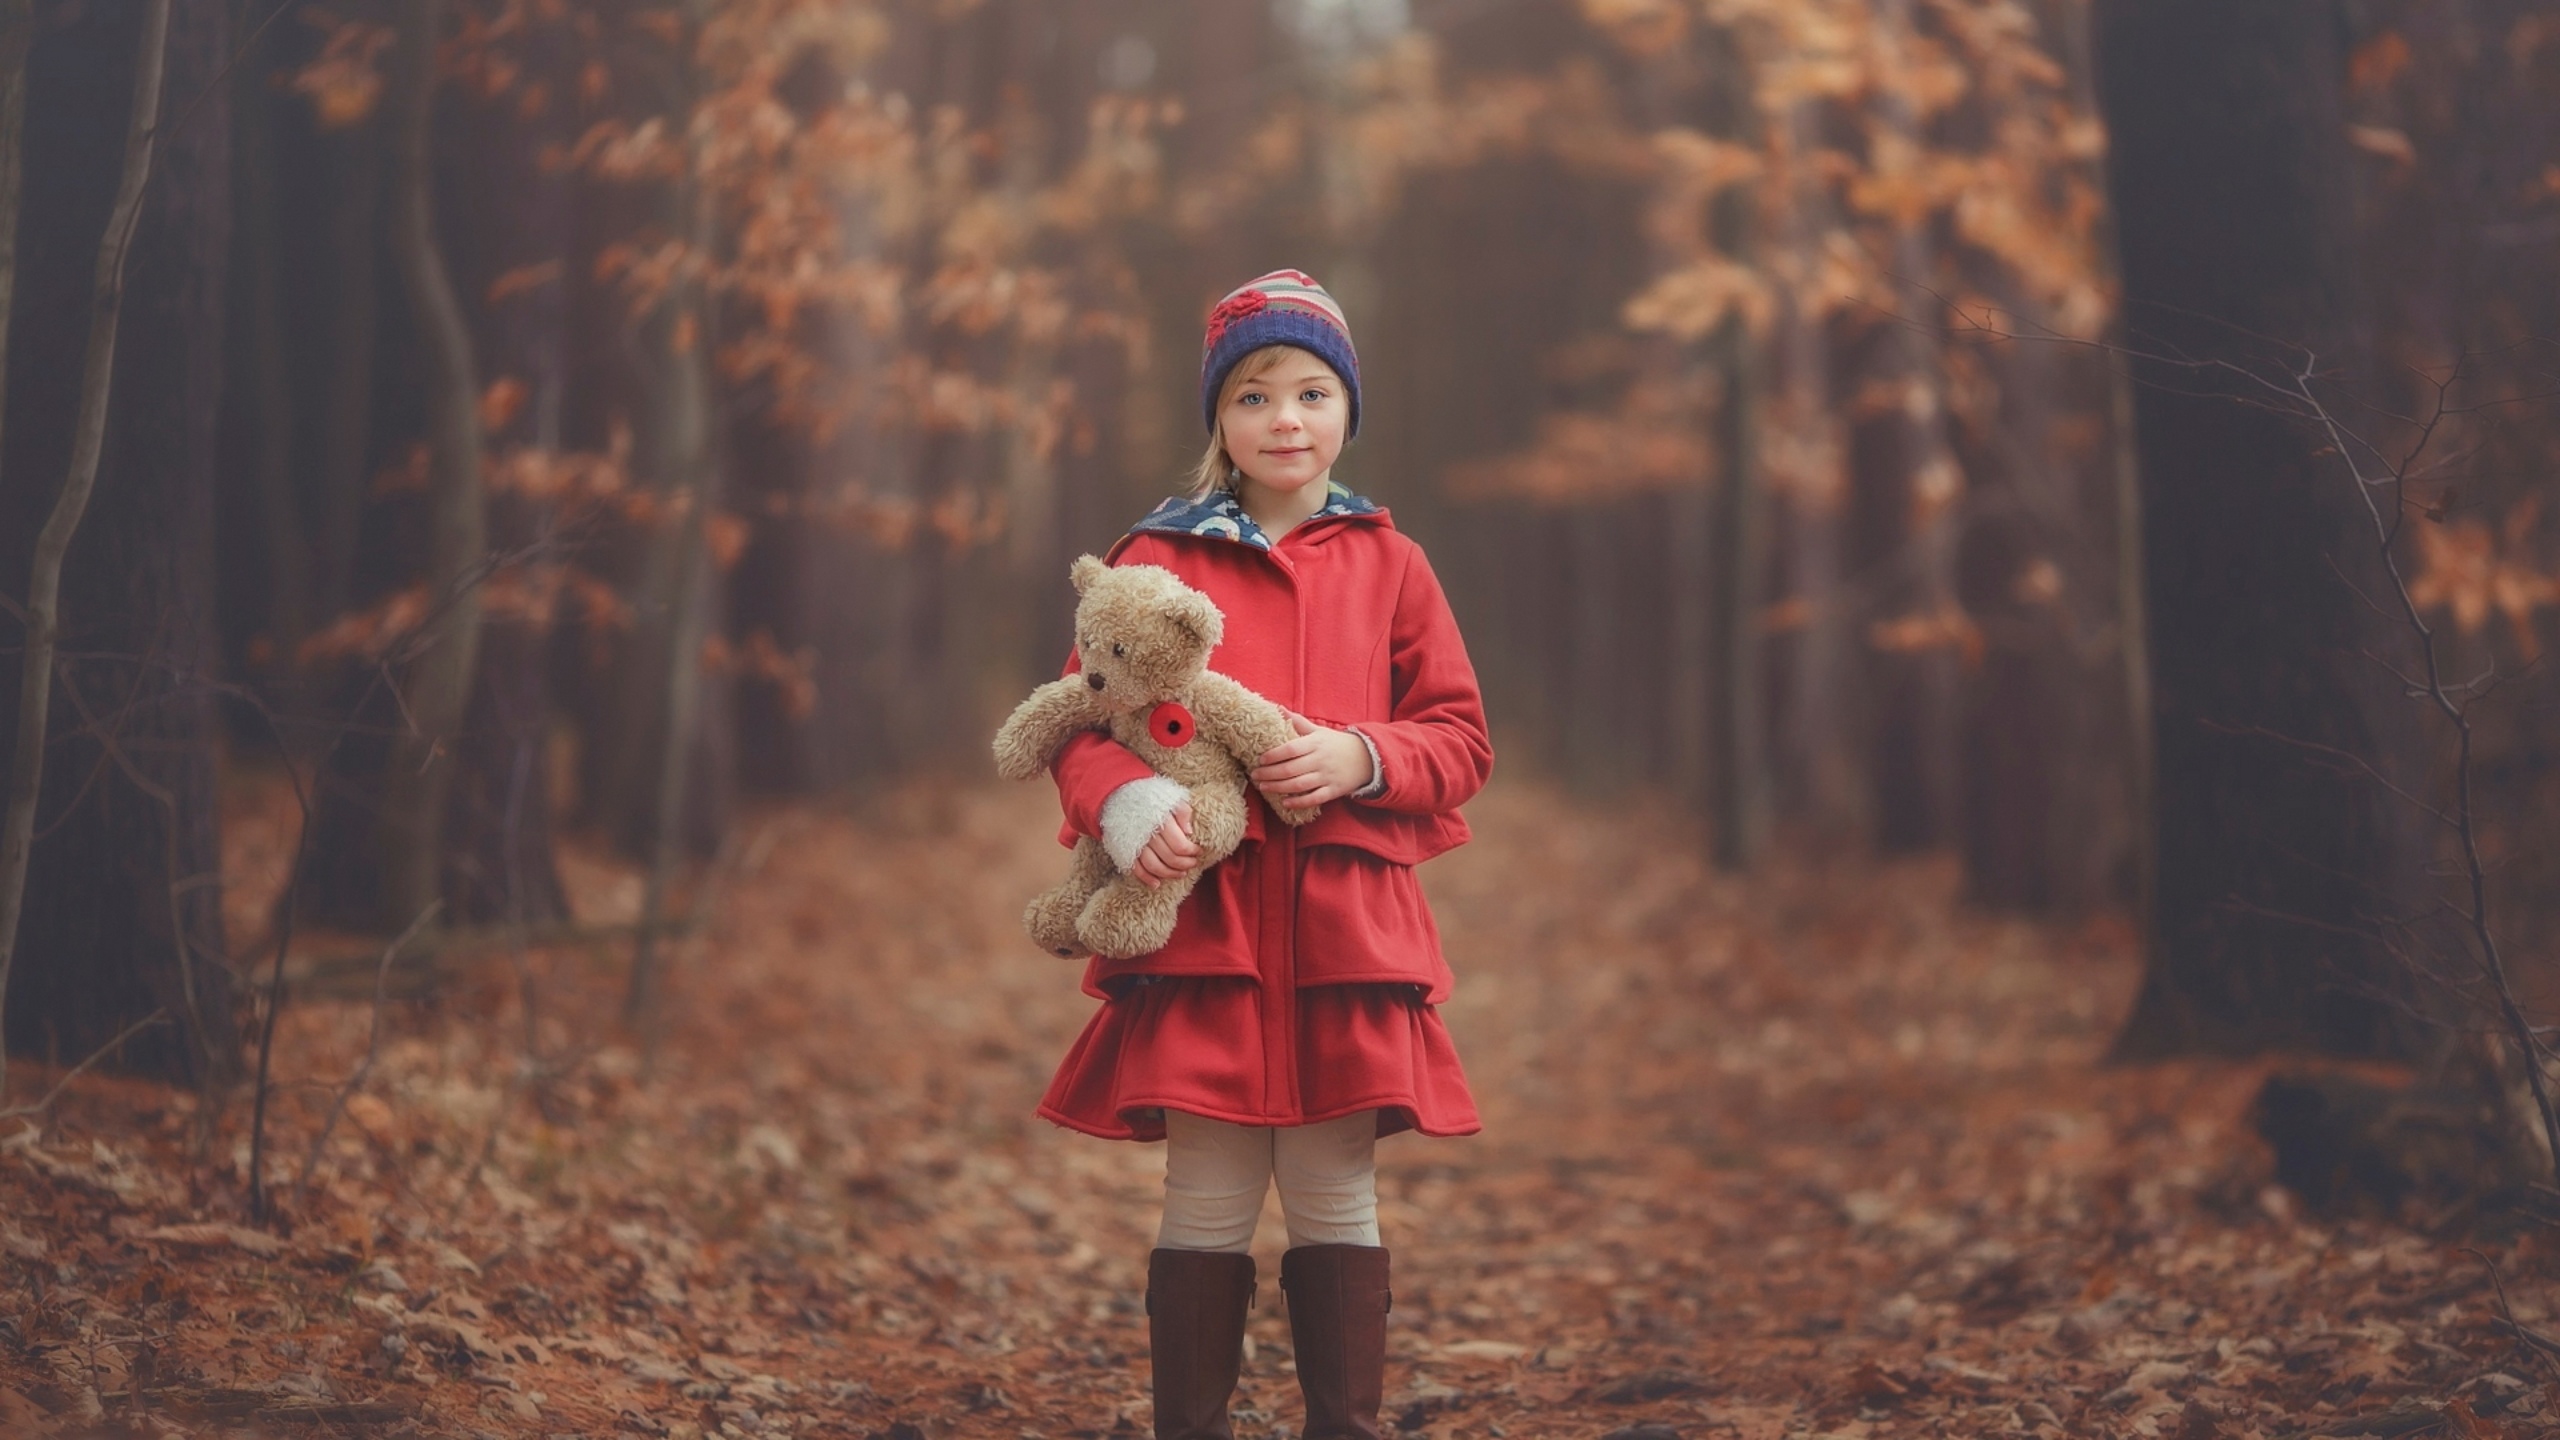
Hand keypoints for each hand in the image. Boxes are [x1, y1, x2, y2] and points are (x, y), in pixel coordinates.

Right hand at [1133, 800, 1198, 888]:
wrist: (1121, 794)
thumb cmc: (1151, 797)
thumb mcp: (1172, 798)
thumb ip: (1183, 812)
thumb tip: (1189, 833)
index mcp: (1161, 820)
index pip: (1180, 845)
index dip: (1192, 851)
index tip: (1198, 850)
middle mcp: (1147, 833)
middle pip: (1170, 858)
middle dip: (1184, 864)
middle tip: (1192, 863)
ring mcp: (1135, 843)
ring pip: (1154, 866)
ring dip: (1169, 874)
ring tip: (1181, 874)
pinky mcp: (1125, 849)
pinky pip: (1136, 869)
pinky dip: (1146, 878)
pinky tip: (1157, 884)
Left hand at [1251, 713, 1372, 809]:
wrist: (1367, 758)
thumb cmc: (1336, 744)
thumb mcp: (1319, 731)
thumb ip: (1298, 722)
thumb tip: (1277, 708)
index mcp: (1315, 744)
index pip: (1290, 749)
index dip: (1274, 755)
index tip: (1260, 759)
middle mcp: (1320, 760)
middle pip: (1290, 769)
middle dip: (1270, 773)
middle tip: (1255, 775)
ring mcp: (1327, 776)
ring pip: (1299, 785)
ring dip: (1278, 787)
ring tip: (1263, 787)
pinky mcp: (1333, 791)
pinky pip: (1314, 798)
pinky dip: (1299, 802)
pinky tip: (1285, 803)